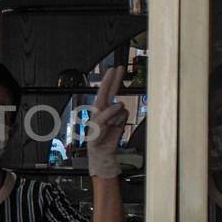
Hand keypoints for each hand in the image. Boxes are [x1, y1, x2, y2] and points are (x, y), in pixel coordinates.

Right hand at [85, 65, 129, 179]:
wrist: (101, 152)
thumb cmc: (108, 138)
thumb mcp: (117, 123)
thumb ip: (119, 113)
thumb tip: (120, 104)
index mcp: (103, 108)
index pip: (108, 91)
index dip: (111, 79)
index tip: (115, 68)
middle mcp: (101, 109)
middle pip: (107, 91)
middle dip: (112, 79)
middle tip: (116, 68)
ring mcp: (101, 114)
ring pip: (118, 107)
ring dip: (119, 116)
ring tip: (113, 126)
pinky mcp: (100, 121)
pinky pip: (116, 114)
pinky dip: (117, 119)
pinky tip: (111, 127)